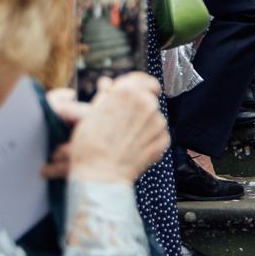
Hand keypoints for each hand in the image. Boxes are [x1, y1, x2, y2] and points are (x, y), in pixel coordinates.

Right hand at [55, 74, 169, 185]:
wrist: (101, 176)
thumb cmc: (91, 147)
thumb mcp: (91, 114)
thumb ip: (105, 96)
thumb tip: (107, 83)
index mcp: (128, 92)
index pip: (143, 79)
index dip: (137, 86)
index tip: (131, 94)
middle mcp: (147, 103)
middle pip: (148, 98)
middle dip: (138, 107)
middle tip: (122, 121)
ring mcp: (158, 122)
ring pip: (153, 116)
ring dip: (143, 123)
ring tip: (124, 138)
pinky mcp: (163, 139)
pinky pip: (157, 133)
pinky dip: (148, 138)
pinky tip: (132, 147)